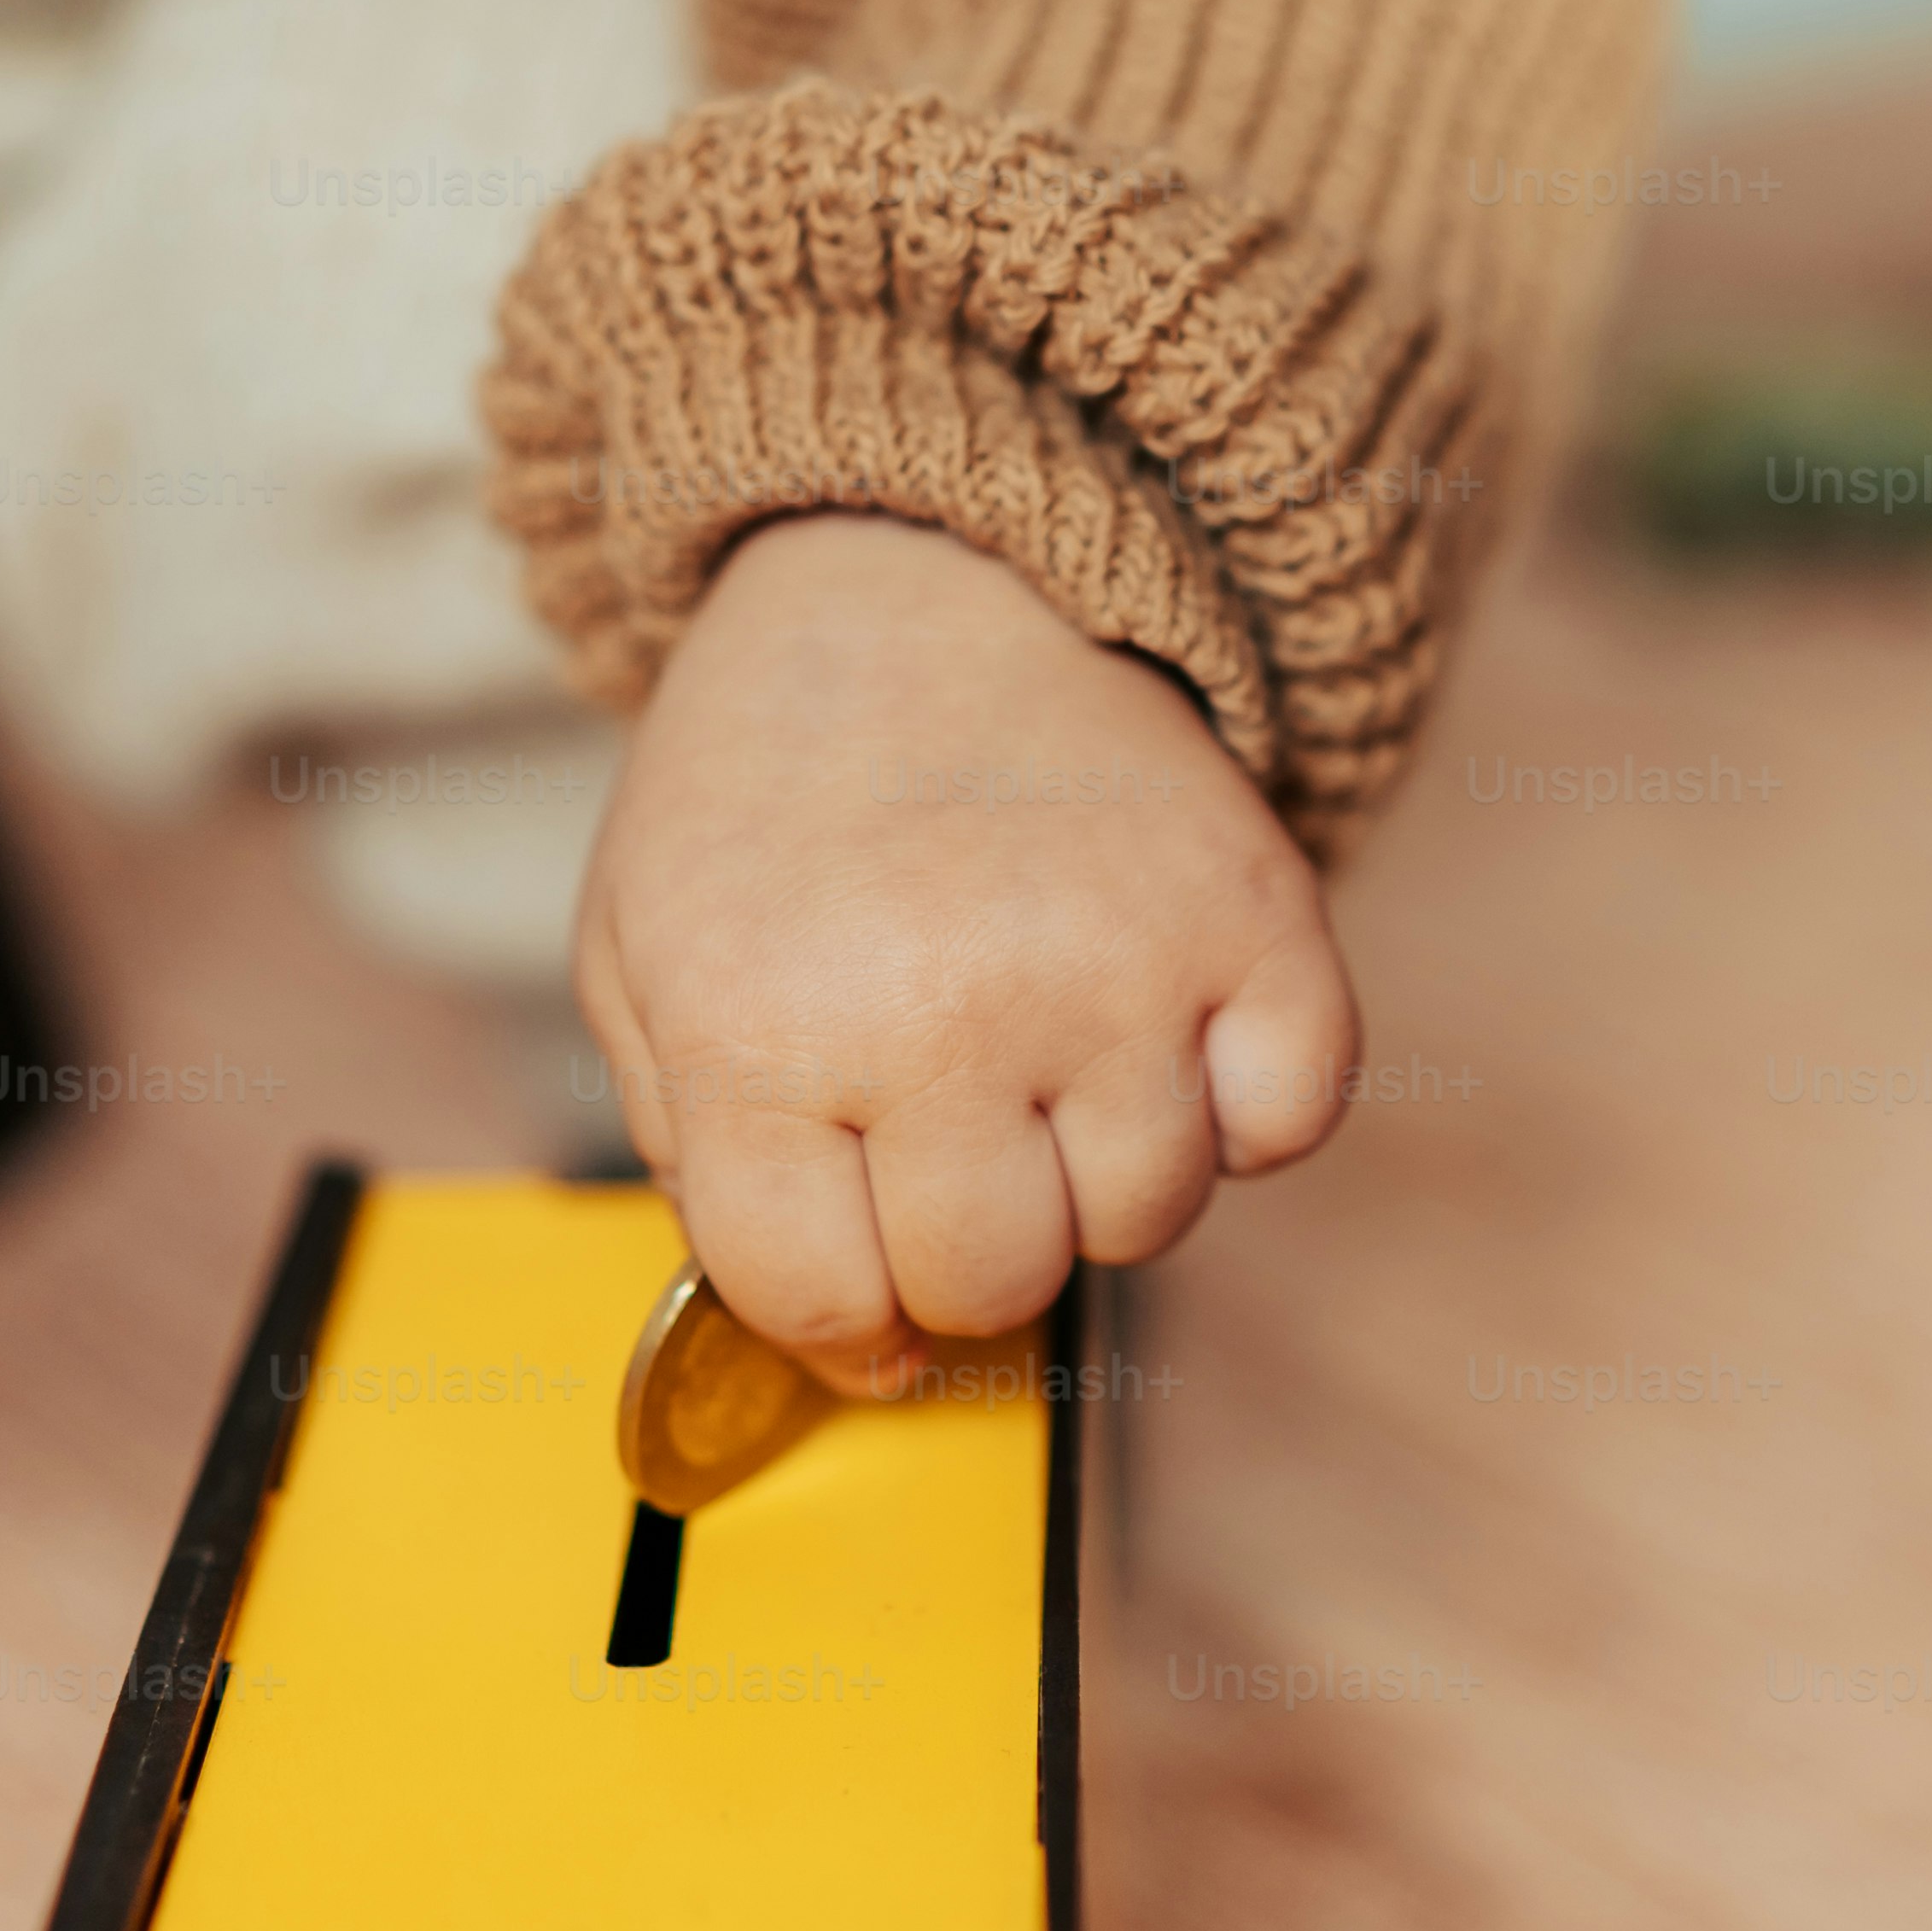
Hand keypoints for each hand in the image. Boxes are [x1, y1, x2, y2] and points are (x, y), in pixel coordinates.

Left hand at [574, 511, 1355, 1389]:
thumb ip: (702, 1168)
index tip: (854, 1263)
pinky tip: (1161, 1024)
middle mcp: (945, 1004)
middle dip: (963, 1243)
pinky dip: (1243, 1105)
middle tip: (944, 1130)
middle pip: (993, 1282)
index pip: (827, 1301)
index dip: (841, 1312)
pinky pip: (1289, 1124)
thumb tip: (840, 1353)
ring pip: (1148, 1218)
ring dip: (1097, 1167)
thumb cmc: (774, 798)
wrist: (919, 577)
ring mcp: (1117, 960)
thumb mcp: (642, 963)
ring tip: (1042, 1045)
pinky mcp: (1258, 914)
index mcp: (762, 1026)